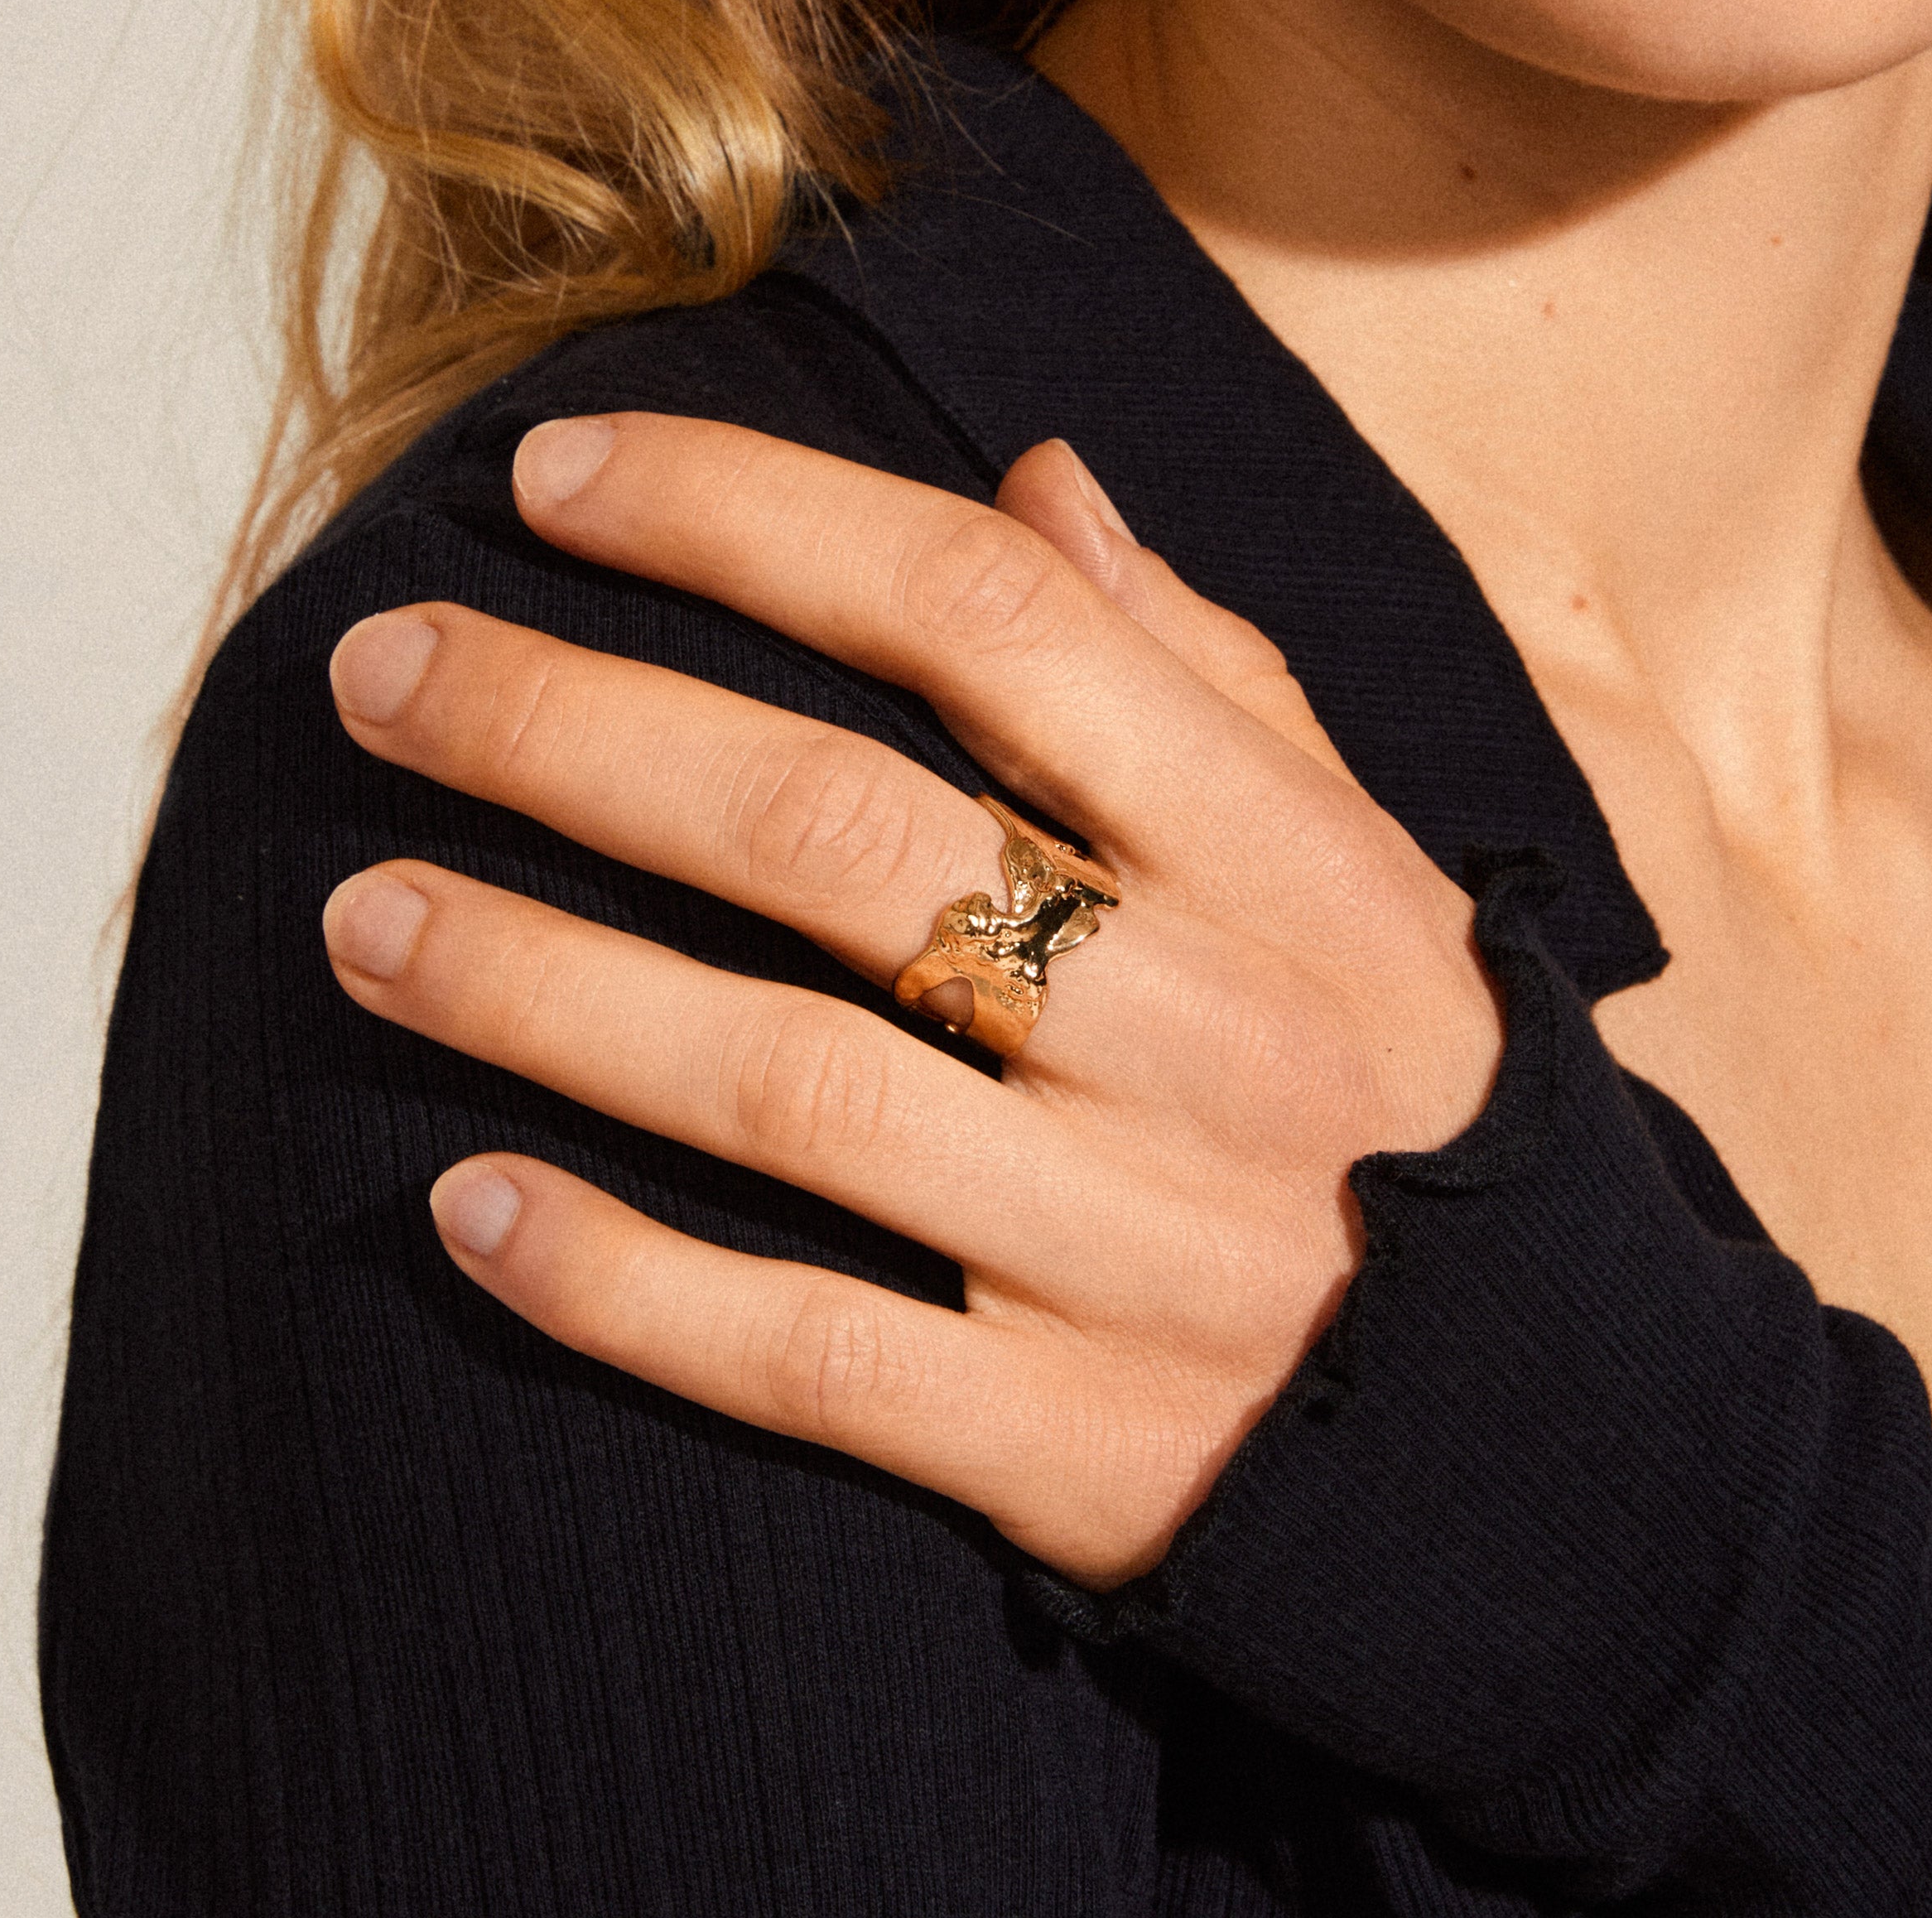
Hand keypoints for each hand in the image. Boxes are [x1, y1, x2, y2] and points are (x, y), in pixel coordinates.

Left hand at [318, 413, 1503, 1587]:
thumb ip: (1206, 667)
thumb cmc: (1418, 1093)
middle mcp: (1203, 1028)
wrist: (1573, 1456)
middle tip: (376, 671)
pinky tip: (462, 1207)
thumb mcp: (1373, 858)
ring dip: (540, 989)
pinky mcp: (1073, 1451)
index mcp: (1284, 852)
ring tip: (358, 916)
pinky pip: (805, 1358)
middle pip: (834, 831)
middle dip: (571, 730)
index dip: (749, 518)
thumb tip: (1038, 475)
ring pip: (783, 1086)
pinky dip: (619, 1282)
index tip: (551, 478)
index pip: (986, 615)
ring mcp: (1134, 1249)